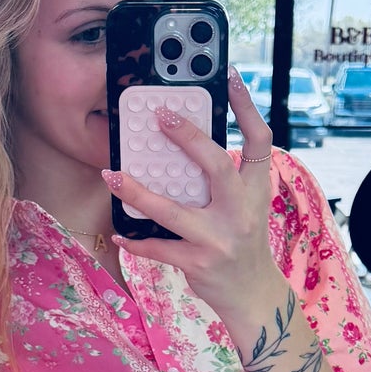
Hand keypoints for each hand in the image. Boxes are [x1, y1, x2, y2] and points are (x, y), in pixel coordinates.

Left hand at [101, 66, 283, 320]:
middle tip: (160, 115)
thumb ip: (226, 179)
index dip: (247, 106)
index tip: (230, 76)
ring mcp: (220, 238)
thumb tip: (187, 145)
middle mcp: (242, 210)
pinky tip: (122, 234)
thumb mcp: (246, 206)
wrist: (254, 295)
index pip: (260, 140)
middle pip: (216, 165)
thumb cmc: (243, 243)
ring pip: (172, 210)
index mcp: (257, 189)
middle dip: (188, 137)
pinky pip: (160, 248)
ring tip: (110, 175)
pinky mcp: (199, 262)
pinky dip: (138, 242)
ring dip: (136, 192)